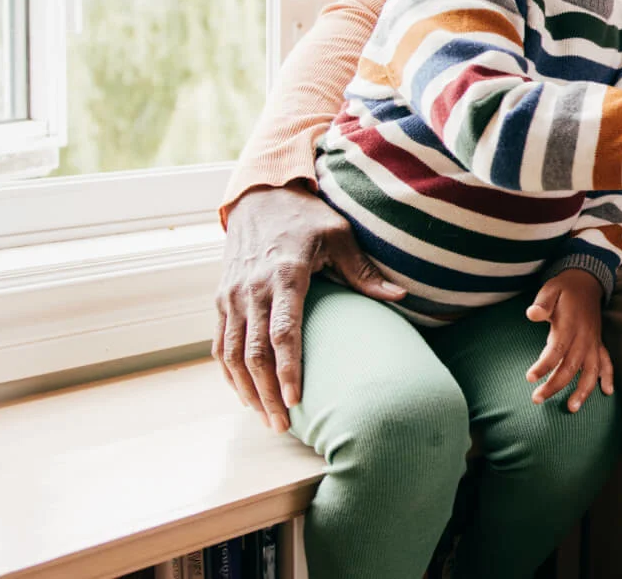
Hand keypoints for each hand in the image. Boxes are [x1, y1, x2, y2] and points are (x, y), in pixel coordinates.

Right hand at [214, 184, 406, 430]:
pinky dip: (229, 373)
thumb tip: (401, 297)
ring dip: (246, 390)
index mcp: (284, 273)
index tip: (298, 399)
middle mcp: (251, 289)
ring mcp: (231, 296)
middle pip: (254, 352)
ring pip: (233, 354)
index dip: (288, 368)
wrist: (259, 197)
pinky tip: (245, 394)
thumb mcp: (340, 235)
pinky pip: (220, 344)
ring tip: (266, 419)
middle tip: (283, 425)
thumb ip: (364, 271)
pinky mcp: (220, 300)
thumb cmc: (306, 217)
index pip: (283, 331)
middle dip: (267, 392)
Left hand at [524, 269, 613, 411]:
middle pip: (571, 367)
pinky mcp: (598, 343)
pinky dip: (608, 376)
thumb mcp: (550, 289)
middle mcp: (584, 337)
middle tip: (537, 399)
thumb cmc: (564, 289)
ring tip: (572, 408)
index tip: (530, 378)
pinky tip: (607, 391)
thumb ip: (543, 303)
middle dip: (555, 385)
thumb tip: (532, 314)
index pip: (556, 350)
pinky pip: (606, 362)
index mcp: (570, 325)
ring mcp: (593, 342)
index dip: (544, 365)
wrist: (587, 281)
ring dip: (583, 390)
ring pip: (591, 370)